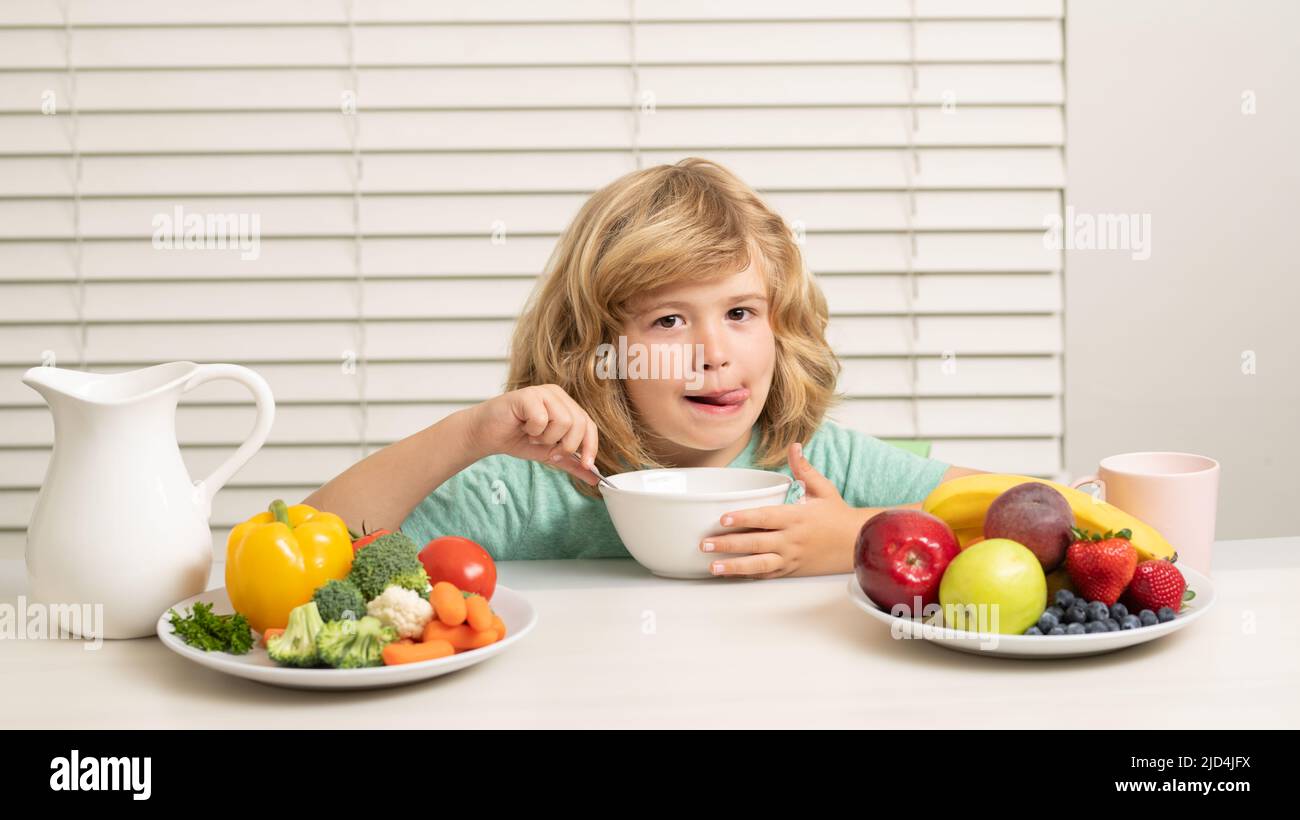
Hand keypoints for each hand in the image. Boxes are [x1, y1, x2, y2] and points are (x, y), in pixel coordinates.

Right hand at [465, 384, 601, 485]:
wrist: (485, 435)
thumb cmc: (516, 439)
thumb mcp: (549, 454)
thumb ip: (571, 463)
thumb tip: (594, 478)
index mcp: (565, 405)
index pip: (589, 425)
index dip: (590, 446)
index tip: (587, 465)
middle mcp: (557, 395)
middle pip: (580, 423)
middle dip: (566, 445)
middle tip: (548, 449)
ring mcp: (542, 392)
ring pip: (564, 421)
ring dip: (547, 437)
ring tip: (532, 435)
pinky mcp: (527, 395)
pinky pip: (543, 419)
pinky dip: (533, 430)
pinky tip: (523, 427)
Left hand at [700, 442, 865, 578]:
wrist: (857, 544)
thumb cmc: (838, 515)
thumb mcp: (823, 489)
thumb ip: (804, 469)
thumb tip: (794, 446)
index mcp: (797, 516)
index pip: (765, 517)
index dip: (743, 518)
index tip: (723, 519)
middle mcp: (792, 539)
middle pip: (756, 543)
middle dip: (728, 544)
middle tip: (704, 543)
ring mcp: (791, 557)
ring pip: (759, 564)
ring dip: (734, 566)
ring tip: (712, 566)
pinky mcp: (791, 570)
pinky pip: (767, 574)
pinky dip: (749, 575)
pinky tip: (730, 574)